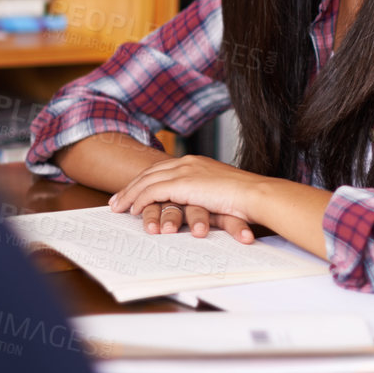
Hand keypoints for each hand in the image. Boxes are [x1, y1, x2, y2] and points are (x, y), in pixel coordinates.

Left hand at [110, 156, 267, 242]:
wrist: (256, 195)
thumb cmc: (246, 198)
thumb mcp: (222, 192)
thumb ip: (208, 194)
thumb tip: (202, 204)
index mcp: (197, 162)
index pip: (163, 169)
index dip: (146, 180)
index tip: (134, 191)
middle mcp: (188, 162)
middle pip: (150, 172)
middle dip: (132, 186)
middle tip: (118, 199)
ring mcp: (184, 171)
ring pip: (146, 181)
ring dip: (130, 194)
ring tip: (118, 207)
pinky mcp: (182, 184)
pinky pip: (151, 191)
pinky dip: (139, 200)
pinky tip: (133, 210)